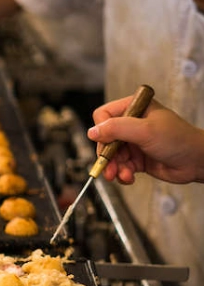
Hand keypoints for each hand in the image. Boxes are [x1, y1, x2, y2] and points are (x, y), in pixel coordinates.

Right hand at [88, 97, 203, 184]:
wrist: (198, 162)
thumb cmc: (179, 140)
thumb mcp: (145, 130)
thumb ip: (117, 128)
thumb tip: (92, 132)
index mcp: (134, 108)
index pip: (104, 115)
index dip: (102, 130)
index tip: (105, 143)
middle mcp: (132, 123)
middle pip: (105, 138)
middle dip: (107, 155)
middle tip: (108, 167)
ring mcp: (134, 141)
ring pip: (111, 155)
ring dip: (114, 167)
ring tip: (120, 175)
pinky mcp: (137, 158)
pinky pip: (120, 166)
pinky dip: (122, 173)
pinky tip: (129, 177)